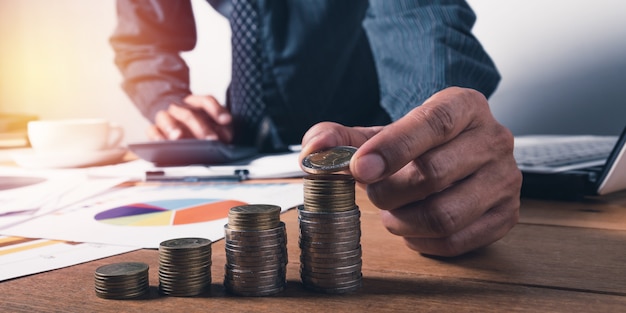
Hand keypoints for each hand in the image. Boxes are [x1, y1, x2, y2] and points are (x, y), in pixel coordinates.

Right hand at [147, 94, 233, 141]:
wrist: (172, 119)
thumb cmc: (195, 123)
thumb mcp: (211, 122)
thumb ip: (221, 128)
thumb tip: (225, 137)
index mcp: (195, 103)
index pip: (206, 101)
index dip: (216, 110)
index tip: (226, 120)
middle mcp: (179, 108)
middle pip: (189, 114)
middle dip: (201, 128)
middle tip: (210, 139)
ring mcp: (165, 117)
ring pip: (166, 118)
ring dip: (172, 128)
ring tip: (178, 137)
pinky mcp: (153, 129)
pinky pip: (151, 130)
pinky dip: (156, 136)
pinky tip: (161, 143)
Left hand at [300, 87, 521, 256]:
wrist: (459, 152)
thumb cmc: (419, 144)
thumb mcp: (382, 132)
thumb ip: (343, 137)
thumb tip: (313, 150)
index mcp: (464, 106)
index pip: (432, 124)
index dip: (392, 148)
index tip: (358, 167)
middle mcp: (493, 139)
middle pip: (434, 173)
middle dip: (388, 190)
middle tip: (373, 191)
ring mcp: (505, 179)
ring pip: (445, 214)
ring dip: (403, 220)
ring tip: (392, 212)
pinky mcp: (507, 214)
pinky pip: (457, 240)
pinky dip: (422, 241)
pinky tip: (412, 226)